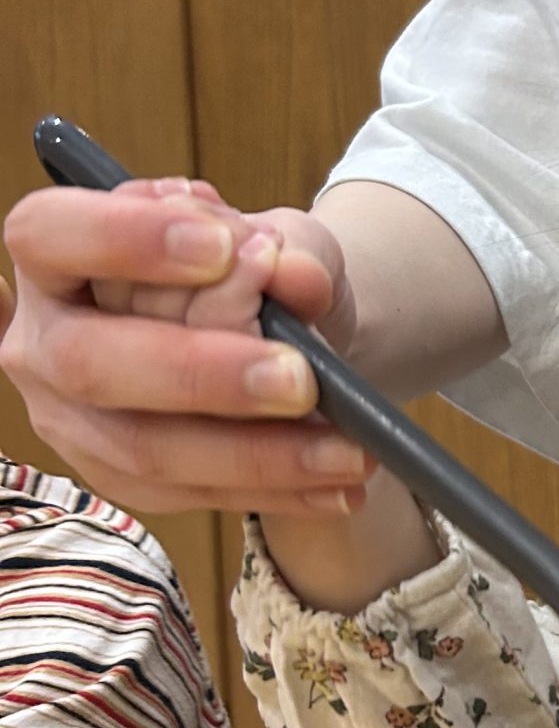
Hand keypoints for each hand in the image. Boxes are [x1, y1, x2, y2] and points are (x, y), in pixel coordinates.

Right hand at [1, 177, 370, 515]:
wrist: (270, 328)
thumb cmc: (251, 267)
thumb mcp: (279, 239)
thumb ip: (288, 248)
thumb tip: (297, 276)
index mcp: (53, 251)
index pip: (52, 232)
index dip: (127, 240)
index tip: (227, 246)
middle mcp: (42, 338)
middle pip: (90, 362)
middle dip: (202, 374)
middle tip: (299, 379)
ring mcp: (69, 417)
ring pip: (144, 448)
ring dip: (255, 455)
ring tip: (346, 450)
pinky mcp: (115, 477)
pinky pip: (187, 495)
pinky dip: (272, 493)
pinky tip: (337, 488)